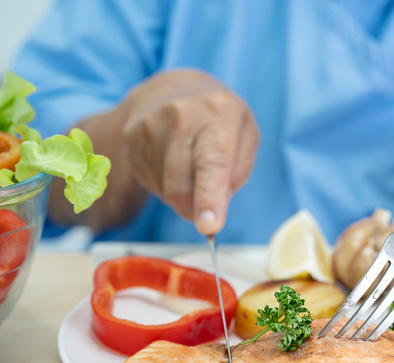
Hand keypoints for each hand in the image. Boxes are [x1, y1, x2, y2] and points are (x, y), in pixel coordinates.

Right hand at [121, 69, 258, 234]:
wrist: (174, 87)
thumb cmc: (218, 117)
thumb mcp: (245, 136)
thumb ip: (236, 173)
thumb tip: (215, 209)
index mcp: (219, 113)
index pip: (213, 163)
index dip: (210, 197)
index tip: (209, 226)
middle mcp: (181, 114)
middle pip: (182, 184)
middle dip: (194, 208)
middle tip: (206, 210)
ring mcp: (150, 124)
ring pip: (165, 189)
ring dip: (181, 195)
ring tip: (190, 168)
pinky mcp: (131, 137)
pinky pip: (150, 182)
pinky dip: (165, 184)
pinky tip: (172, 163)